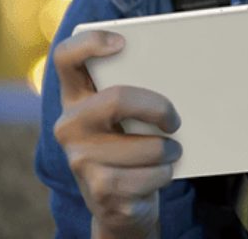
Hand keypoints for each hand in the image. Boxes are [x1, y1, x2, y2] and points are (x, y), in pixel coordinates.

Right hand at [52, 29, 182, 238]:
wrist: (121, 204)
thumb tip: (181, 73)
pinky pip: (150, 176)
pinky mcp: (100, 190)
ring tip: (170, 151)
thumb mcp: (128, 117)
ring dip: (169, 151)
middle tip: (174, 119)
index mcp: (76, 97)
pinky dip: (165, 175)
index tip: (122, 43)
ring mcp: (81, 159)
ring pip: (146, 146)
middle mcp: (70, 125)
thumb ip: (136, 92)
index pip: (66, 57)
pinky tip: (158, 175)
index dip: (89, 43)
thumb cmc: (131, 146)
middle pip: (116, 98)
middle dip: (157, 107)